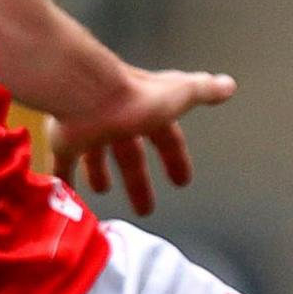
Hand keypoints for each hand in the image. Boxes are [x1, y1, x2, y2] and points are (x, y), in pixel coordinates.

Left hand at [48, 67, 235, 216]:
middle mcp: (119, 119)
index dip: (174, 159)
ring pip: (97, 154)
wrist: (87, 92)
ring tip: (102, 192)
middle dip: (138, 181)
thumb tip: (228, 84)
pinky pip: (64, 162)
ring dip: (101, 174)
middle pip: (130, 155)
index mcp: (148, 111)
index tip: (182, 181)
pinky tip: (65, 193)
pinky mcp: (65, 138)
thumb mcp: (180, 95)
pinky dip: (65, 177)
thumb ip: (203, 91)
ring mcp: (91, 129)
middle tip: (145, 209)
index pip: (166, 138)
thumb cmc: (135, 96)